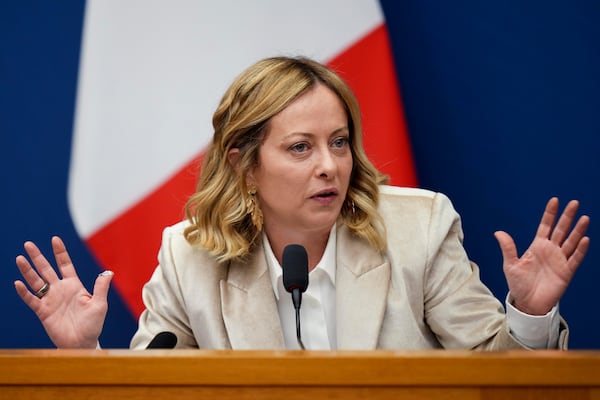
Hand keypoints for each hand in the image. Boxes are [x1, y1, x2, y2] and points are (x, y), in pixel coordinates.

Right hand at [14, 236, 112, 347]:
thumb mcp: (100, 304)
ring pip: (36, 282)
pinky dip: (24, 292)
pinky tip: (18, 283)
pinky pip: (32, 300)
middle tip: (28, 244)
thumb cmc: (93, 324)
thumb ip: (101, 288)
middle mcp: (60, 290)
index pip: (65, 265)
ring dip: (28, 271)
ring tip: (20, 259)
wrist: (82, 343)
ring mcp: (50, 300)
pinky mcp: (43, 312)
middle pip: (46, 269)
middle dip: (38, 257)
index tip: (54, 239)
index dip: (60, 252)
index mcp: (74, 285)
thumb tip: (109, 272)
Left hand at [494, 198, 589, 314]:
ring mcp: (559, 260)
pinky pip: (575, 259)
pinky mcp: (566, 272)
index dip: (550, 214)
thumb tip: (498, 232)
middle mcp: (550, 251)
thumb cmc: (518, 284)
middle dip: (567, 217)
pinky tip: (584, 239)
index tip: (555, 200)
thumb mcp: (511, 264)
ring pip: (570, 242)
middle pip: (561, 230)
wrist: (528, 303)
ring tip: (584, 218)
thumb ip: (508, 248)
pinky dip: (580, 250)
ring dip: (577, 230)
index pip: (545, 226)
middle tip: (574, 203)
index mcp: (537, 246)